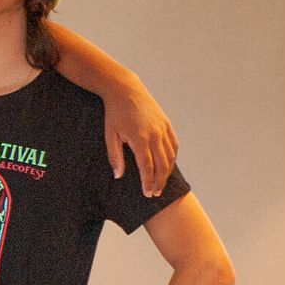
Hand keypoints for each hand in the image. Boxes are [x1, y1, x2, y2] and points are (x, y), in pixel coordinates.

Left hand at [103, 80, 177, 196]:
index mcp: (140, 139)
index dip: (148, 182)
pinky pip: (174, 144)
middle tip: (154, 193)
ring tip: (161, 183)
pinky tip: (168, 166)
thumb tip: (118, 176)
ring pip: (170, 156)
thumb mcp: (110, 135)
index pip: (147, 167)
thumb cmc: (114, 114)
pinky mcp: (166, 124)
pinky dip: (172, 157)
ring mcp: (163, 128)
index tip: (147, 194)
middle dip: (159, 181)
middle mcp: (155, 134)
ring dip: (167, 172)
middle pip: (162, 164)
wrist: (125, 90)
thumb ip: (115, 156)